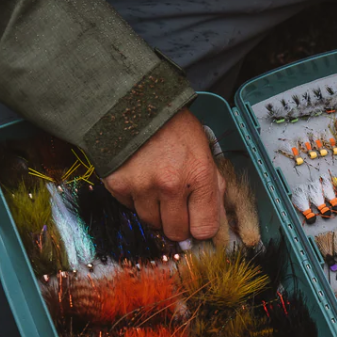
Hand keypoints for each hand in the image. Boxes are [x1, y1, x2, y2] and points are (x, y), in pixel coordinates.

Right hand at [102, 108, 224, 240]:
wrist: (136, 104)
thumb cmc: (176, 129)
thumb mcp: (205, 154)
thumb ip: (214, 191)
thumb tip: (218, 225)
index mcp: (199, 177)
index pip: (204, 229)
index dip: (200, 227)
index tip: (196, 221)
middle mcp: (171, 185)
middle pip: (176, 232)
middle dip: (178, 224)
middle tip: (175, 205)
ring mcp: (142, 187)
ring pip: (151, 223)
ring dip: (155, 212)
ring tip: (156, 186)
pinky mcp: (118, 185)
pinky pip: (129, 208)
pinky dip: (135, 199)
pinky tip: (139, 178)